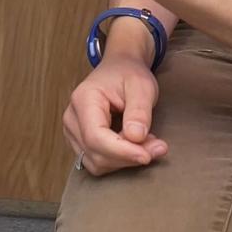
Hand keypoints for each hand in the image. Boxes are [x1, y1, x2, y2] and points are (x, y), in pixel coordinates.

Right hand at [62, 56, 166, 172]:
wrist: (119, 69)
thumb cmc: (129, 74)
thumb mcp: (141, 86)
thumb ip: (139, 111)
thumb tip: (135, 137)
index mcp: (83, 99)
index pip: (96, 136)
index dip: (122, 151)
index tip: (147, 156)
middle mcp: (72, 118)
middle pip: (96, 153)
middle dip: (128, 157)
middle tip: (158, 147)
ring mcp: (73, 132)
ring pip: (97, 163)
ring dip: (125, 160)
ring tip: (148, 143)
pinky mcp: (81, 142)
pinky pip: (98, 162)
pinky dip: (119, 160)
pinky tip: (135, 146)